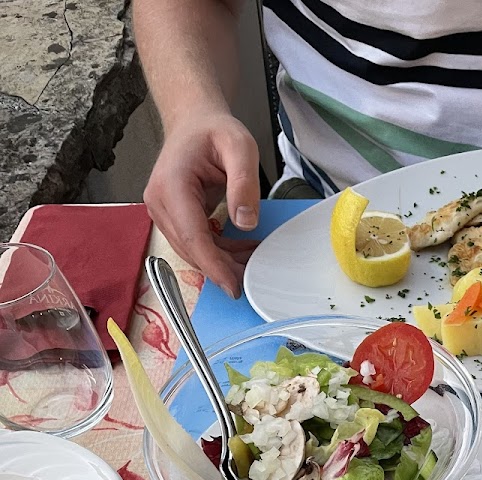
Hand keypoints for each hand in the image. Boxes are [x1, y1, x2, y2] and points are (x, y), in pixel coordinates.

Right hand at [144, 111, 259, 297]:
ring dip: (222, 262)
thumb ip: (244, 183)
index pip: (192, 237)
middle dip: (222, 268)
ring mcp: (162, 212)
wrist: (194, 122)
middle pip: (191, 250)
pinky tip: (241, 251)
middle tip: (254, 275)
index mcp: (172, 185)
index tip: (233, 287)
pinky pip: (194, 244)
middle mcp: (159, 202)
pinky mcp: (171, 218)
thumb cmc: (214, 131)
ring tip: (252, 259)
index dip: (214, 266)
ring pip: (192, 251)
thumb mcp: (240, 147)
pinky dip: (218, 252)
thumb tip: (246, 223)